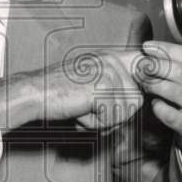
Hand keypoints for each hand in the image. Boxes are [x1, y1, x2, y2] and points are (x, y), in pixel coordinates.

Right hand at [0, 49, 143, 131]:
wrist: (34, 94)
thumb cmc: (58, 92)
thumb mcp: (90, 81)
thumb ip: (115, 85)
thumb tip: (140, 97)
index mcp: (110, 57)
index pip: (144, 66)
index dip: (147, 83)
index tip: (138, 93)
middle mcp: (111, 61)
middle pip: (136, 100)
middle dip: (116, 114)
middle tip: (91, 110)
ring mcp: (108, 73)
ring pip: (125, 112)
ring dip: (104, 120)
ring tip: (83, 110)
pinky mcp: (102, 88)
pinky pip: (112, 118)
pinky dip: (94, 124)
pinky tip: (79, 113)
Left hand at [137, 40, 181, 158]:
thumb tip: (153, 48)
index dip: (165, 49)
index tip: (147, 47)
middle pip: (180, 72)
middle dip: (156, 66)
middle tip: (140, 65)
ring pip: (174, 91)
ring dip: (154, 84)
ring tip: (142, 81)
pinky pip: (170, 114)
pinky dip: (158, 107)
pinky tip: (153, 103)